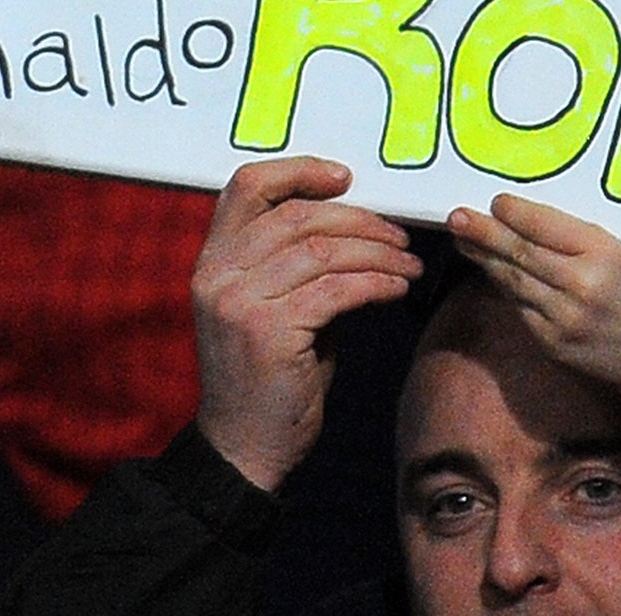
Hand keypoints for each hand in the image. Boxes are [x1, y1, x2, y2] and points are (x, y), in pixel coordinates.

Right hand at [193, 157, 420, 491]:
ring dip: (378, 254)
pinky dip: (377, 283)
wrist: (243, 449)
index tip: (345, 177)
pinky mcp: (268, 331)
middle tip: (398, 236)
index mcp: (212, 260)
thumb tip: (359, 223)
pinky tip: (397, 289)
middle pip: (298, 215)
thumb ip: (297, 263)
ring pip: (324, 250)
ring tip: (408, 265)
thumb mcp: (271, 306)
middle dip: (360, 219)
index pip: (247, 186)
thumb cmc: (269, 377)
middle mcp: (218, 274)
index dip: (299, 170)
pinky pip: (338, 290)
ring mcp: (239, 302)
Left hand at [447, 194, 620, 395]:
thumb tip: (518, 216)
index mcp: (604, 254)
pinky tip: (488, 268)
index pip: (549, 228)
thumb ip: (572, 237)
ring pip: (514, 281)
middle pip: (523, 254)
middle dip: (485, 234)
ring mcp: (564, 319)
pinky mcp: (551, 343)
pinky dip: (502, 285)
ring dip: (483, 258)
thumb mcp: (617, 251)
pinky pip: (519, 307)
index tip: (495, 200)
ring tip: (461, 238)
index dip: (516, 214)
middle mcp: (582, 286)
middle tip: (456, 217)